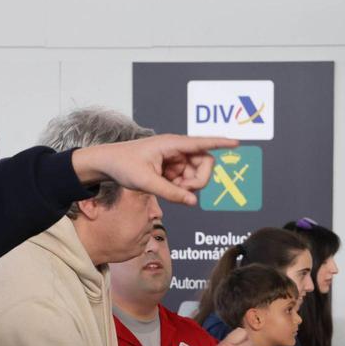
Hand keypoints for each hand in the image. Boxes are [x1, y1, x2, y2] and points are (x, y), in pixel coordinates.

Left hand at [71, 134, 237, 205]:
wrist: (107, 163)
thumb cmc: (123, 165)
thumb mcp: (146, 182)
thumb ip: (171, 193)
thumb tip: (194, 202)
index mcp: (172, 144)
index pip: (202, 143)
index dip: (221, 143)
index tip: (237, 143)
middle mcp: (177, 148)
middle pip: (204, 163)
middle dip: (199, 180)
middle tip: (183, 190)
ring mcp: (175, 157)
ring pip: (196, 173)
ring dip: (188, 186)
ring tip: (169, 188)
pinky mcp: (171, 166)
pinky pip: (186, 178)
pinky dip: (180, 187)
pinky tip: (166, 187)